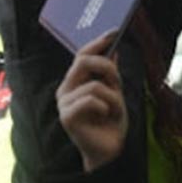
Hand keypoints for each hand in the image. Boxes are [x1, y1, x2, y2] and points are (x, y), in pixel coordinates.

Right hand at [57, 31, 127, 171]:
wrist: (109, 150)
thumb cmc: (110, 122)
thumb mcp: (114, 92)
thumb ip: (110, 73)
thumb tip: (113, 49)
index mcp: (74, 80)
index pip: (82, 54)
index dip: (98, 42)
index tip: (115, 32)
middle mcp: (65, 88)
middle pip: (84, 62)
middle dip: (107, 68)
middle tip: (117, 82)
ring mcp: (63, 103)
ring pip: (94, 85)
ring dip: (113, 98)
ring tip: (114, 110)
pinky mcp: (66, 117)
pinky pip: (92, 100)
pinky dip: (106, 107)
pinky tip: (105, 116)